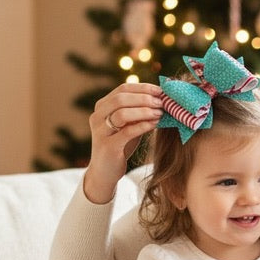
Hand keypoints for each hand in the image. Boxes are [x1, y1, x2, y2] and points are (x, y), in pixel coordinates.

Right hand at [83, 83, 163, 203]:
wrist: (105, 172)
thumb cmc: (121, 145)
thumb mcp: (129, 125)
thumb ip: (139, 112)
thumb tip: (161, 98)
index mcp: (102, 106)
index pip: (123, 89)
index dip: (143, 88)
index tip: (161, 91)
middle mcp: (97, 116)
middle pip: (121, 98)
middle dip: (145, 98)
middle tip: (162, 102)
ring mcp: (100, 131)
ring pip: (122, 113)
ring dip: (144, 111)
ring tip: (160, 113)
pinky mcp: (107, 146)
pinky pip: (126, 132)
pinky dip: (142, 126)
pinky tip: (155, 124)